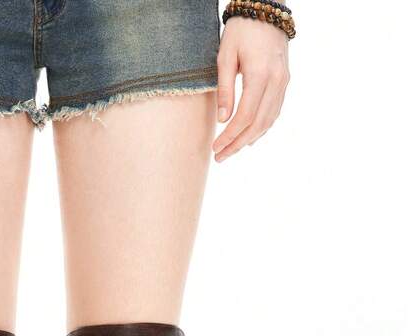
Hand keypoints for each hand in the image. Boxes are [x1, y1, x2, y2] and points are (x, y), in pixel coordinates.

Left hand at [213, 18, 289, 162]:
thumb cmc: (241, 31)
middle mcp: (276, 81)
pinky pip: (274, 111)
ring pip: (268, 120)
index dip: (230, 136)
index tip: (216, 148)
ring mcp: (284, 82)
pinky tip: (249, 136)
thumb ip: (224, 89)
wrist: (266, 9)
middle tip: (221, 157)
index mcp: (260, 75)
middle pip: (257, 124)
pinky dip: (262, 127)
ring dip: (250, 139)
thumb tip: (222, 120)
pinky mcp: (285, 81)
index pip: (245, 116)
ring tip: (232, 150)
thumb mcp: (225, 57)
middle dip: (238, 144)